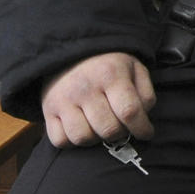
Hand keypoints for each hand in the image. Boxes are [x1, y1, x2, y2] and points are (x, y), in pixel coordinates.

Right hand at [41, 52, 155, 147]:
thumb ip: (145, 93)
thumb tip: (143, 119)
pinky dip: (73, 142)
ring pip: (83, 138)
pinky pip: (60, 140)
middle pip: (108, 128)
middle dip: (120, 134)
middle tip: (123, 128)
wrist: (73, 51)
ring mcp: (64, 100)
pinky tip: (84, 129)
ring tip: (102, 127)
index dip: (141, 128)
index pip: (129, 111)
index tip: (147, 134)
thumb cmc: (110, 65)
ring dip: (96, 139)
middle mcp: (86, 88)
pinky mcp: (48, 110)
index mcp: (111, 74)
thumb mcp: (135, 68)